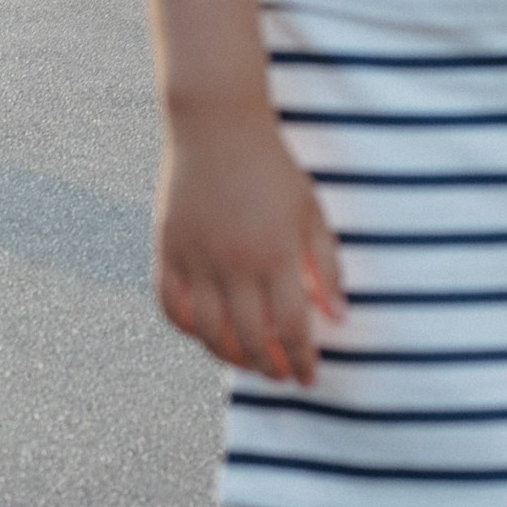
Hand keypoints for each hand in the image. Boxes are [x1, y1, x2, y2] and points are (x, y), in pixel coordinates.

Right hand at [154, 106, 344, 384]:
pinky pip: (170, 306)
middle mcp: (234, 264)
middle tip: (280, 376)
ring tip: (246, 362)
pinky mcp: (167, 249)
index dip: (302, 360)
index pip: (293, 328)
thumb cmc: (273, 168)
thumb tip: (339, 317)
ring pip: (208, 332)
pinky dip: (186, 328)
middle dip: (269, 368)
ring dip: (229, 356)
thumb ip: (327, 266)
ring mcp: (196, 259)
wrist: (217, 127)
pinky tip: (204, 333)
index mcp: (275, 255)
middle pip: (250, 339)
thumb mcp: (311, 213)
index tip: (309, 378)